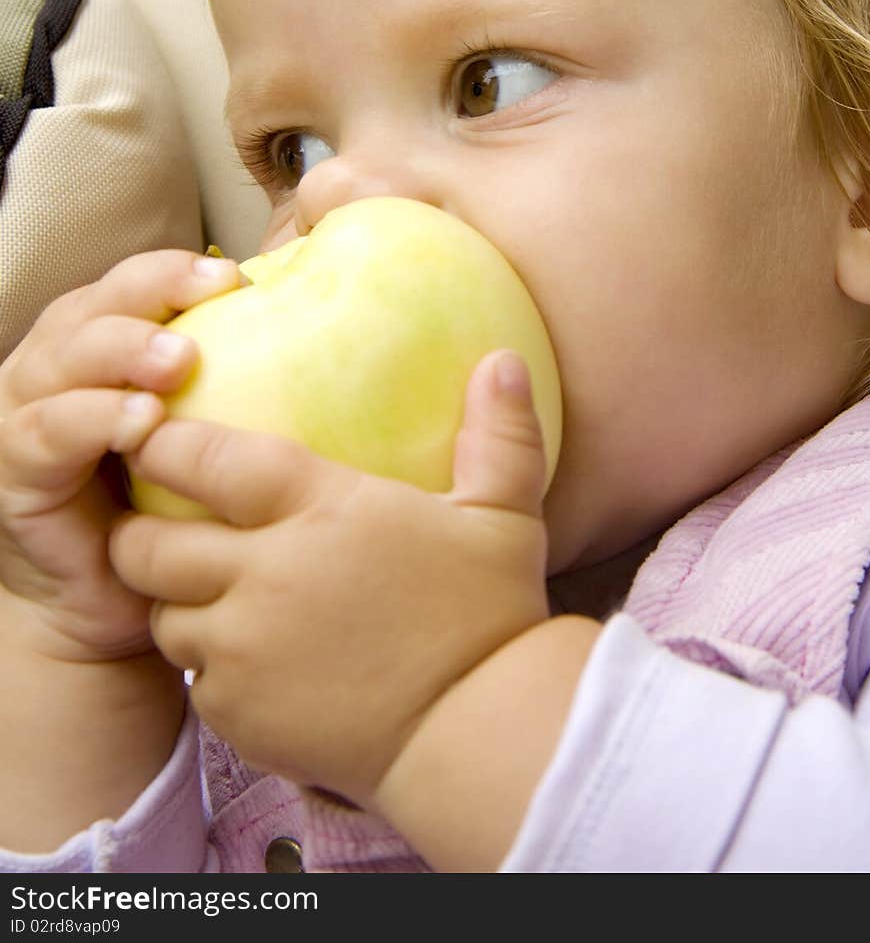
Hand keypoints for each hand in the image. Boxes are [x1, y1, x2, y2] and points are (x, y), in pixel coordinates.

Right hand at [0, 249, 244, 661]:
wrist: (108, 599)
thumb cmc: (170, 506)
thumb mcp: (206, 435)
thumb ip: (237, 385)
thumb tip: (331, 347)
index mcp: (102, 340)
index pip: (135, 285)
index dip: (178, 271)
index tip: (238, 276)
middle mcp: (58, 364)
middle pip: (99, 305)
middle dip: (156, 290)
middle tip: (214, 292)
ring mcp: (29, 410)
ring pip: (69, 357)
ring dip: (126, 351)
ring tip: (182, 362)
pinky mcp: (15, 465)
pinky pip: (50, 431)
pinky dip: (94, 418)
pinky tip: (142, 424)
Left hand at [109, 349, 550, 805]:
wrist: (477, 734)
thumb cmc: (491, 615)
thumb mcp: (505, 516)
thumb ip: (499, 434)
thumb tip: (505, 361)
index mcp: (320, 511)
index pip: (206, 460)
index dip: (165, 445)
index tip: (151, 435)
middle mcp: (265, 575)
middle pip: (148, 546)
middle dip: (138, 532)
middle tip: (152, 523)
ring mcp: (243, 650)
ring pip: (164, 618)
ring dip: (175, 603)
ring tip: (202, 594)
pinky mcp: (238, 712)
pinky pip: (196, 682)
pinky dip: (211, 668)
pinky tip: (249, 660)